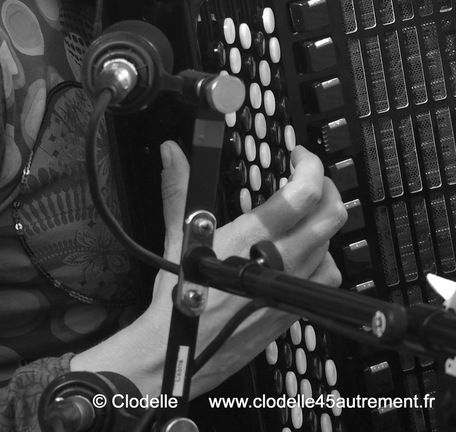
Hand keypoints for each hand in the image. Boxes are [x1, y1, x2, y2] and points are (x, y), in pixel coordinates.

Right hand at [149, 141, 346, 394]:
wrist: (182, 351)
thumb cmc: (180, 296)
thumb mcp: (179, 235)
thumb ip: (181, 187)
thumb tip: (173, 153)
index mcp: (252, 238)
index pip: (303, 193)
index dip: (311, 166)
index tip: (299, 157)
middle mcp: (280, 263)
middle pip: (331, 216)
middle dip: (326, 187)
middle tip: (308, 177)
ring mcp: (293, 290)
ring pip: (332, 247)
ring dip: (324, 224)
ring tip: (306, 214)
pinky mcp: (294, 310)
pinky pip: (326, 279)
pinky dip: (322, 258)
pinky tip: (302, 253)